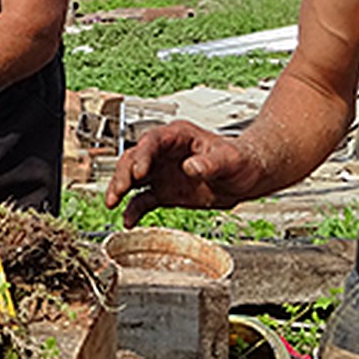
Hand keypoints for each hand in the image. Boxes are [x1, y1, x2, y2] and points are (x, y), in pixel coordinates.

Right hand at [105, 120, 261, 227]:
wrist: (246, 178)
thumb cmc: (240, 160)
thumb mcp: (229, 159)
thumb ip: (210, 163)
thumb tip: (190, 167)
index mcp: (178, 137)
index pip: (152, 142)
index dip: (142, 155)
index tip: (139, 172)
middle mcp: (164, 153)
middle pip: (134, 158)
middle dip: (123, 174)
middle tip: (118, 192)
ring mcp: (161, 172)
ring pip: (132, 178)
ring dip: (120, 189)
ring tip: (112, 203)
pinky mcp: (163, 192)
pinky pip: (142, 200)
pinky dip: (133, 210)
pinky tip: (128, 221)